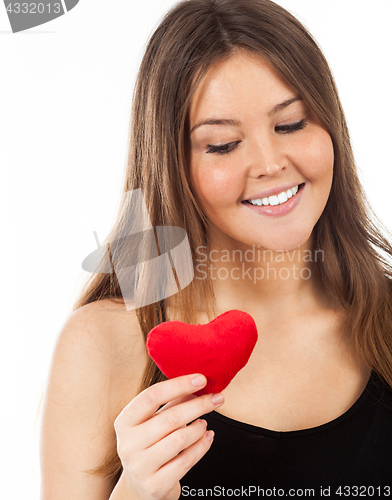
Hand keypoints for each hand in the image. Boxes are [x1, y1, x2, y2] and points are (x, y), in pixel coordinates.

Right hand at [114, 373, 223, 499]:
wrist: (140, 487)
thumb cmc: (149, 445)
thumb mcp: (154, 421)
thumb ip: (173, 402)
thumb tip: (197, 383)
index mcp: (125, 422)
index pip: (152, 396)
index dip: (178, 385)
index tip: (201, 379)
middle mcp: (128, 444)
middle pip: (170, 418)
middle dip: (199, 405)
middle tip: (217, 398)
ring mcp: (140, 466)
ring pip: (179, 439)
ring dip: (199, 428)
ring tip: (205, 422)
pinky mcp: (156, 485)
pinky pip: (186, 461)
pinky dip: (202, 446)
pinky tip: (207, 437)